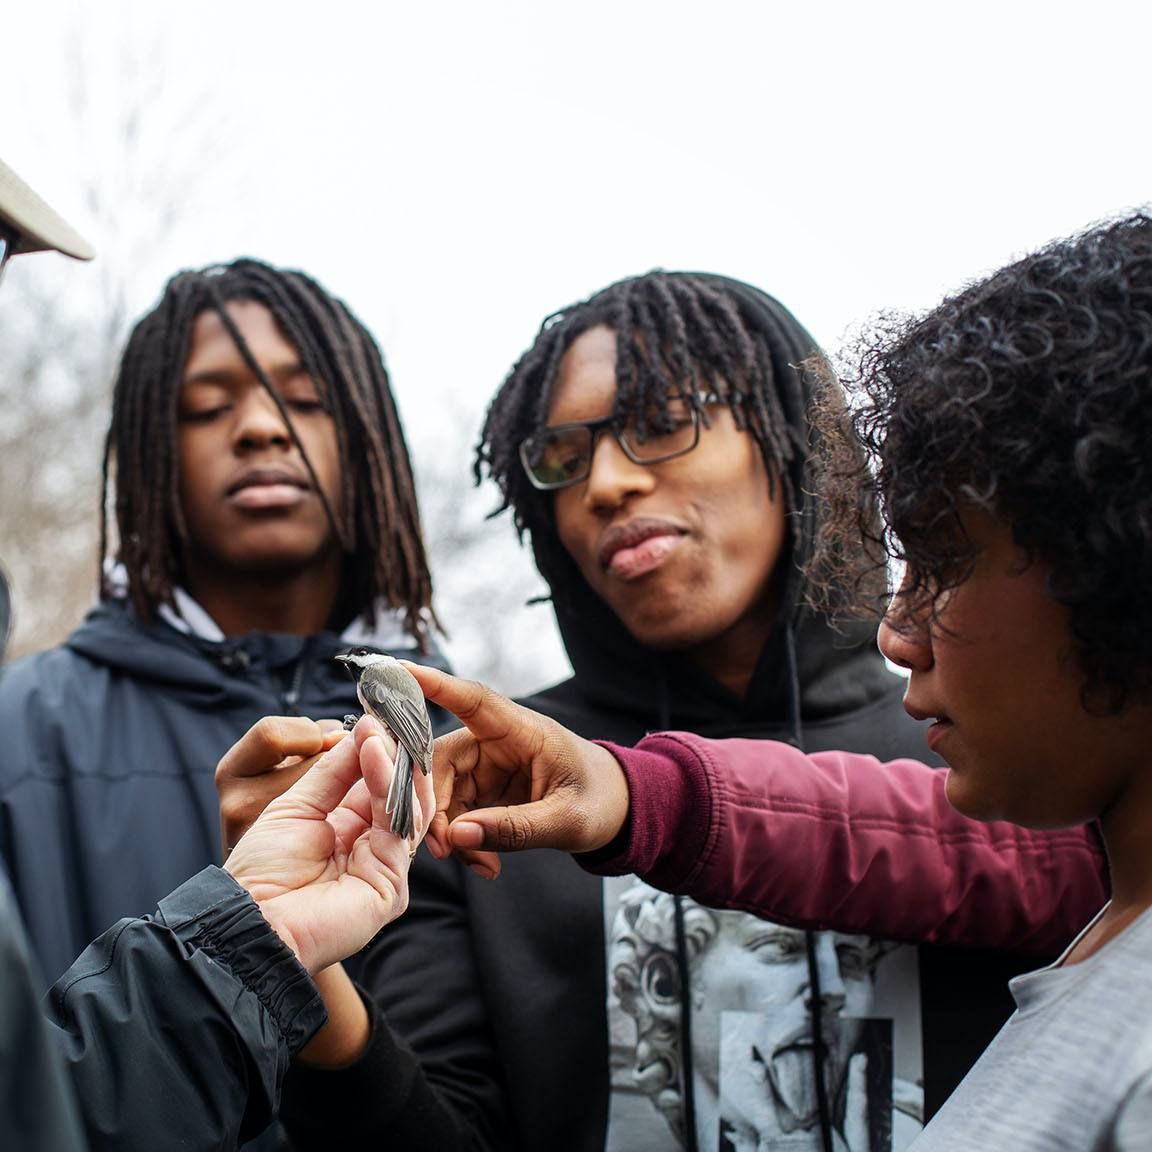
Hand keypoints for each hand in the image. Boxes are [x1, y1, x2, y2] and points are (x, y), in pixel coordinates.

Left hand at [224, 714, 433, 972]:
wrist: (248, 920)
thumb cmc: (262, 870)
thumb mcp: (298, 804)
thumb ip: (334, 771)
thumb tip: (364, 729)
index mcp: (352, 832)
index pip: (380, 784)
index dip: (382, 749)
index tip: (379, 713)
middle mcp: (374, 848)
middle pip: (402, 793)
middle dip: (395, 751)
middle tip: (387, 715)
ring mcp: (386, 866)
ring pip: (408, 805)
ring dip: (393, 761)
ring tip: (376, 729)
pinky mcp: (392, 882)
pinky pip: (398, 824)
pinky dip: (388, 783)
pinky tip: (373, 753)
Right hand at [401, 663, 629, 878]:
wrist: (617, 812)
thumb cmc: (601, 801)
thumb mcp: (567, 821)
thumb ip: (515, 829)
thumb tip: (457, 835)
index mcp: (523, 730)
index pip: (473, 700)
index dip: (434, 685)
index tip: (396, 670)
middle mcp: (498, 741)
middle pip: (441, 759)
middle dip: (433, 805)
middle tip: (441, 848)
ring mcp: (488, 765)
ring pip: (442, 791)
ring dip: (451, 832)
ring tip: (482, 864)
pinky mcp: (485, 789)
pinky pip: (456, 812)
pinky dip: (465, 840)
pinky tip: (486, 864)